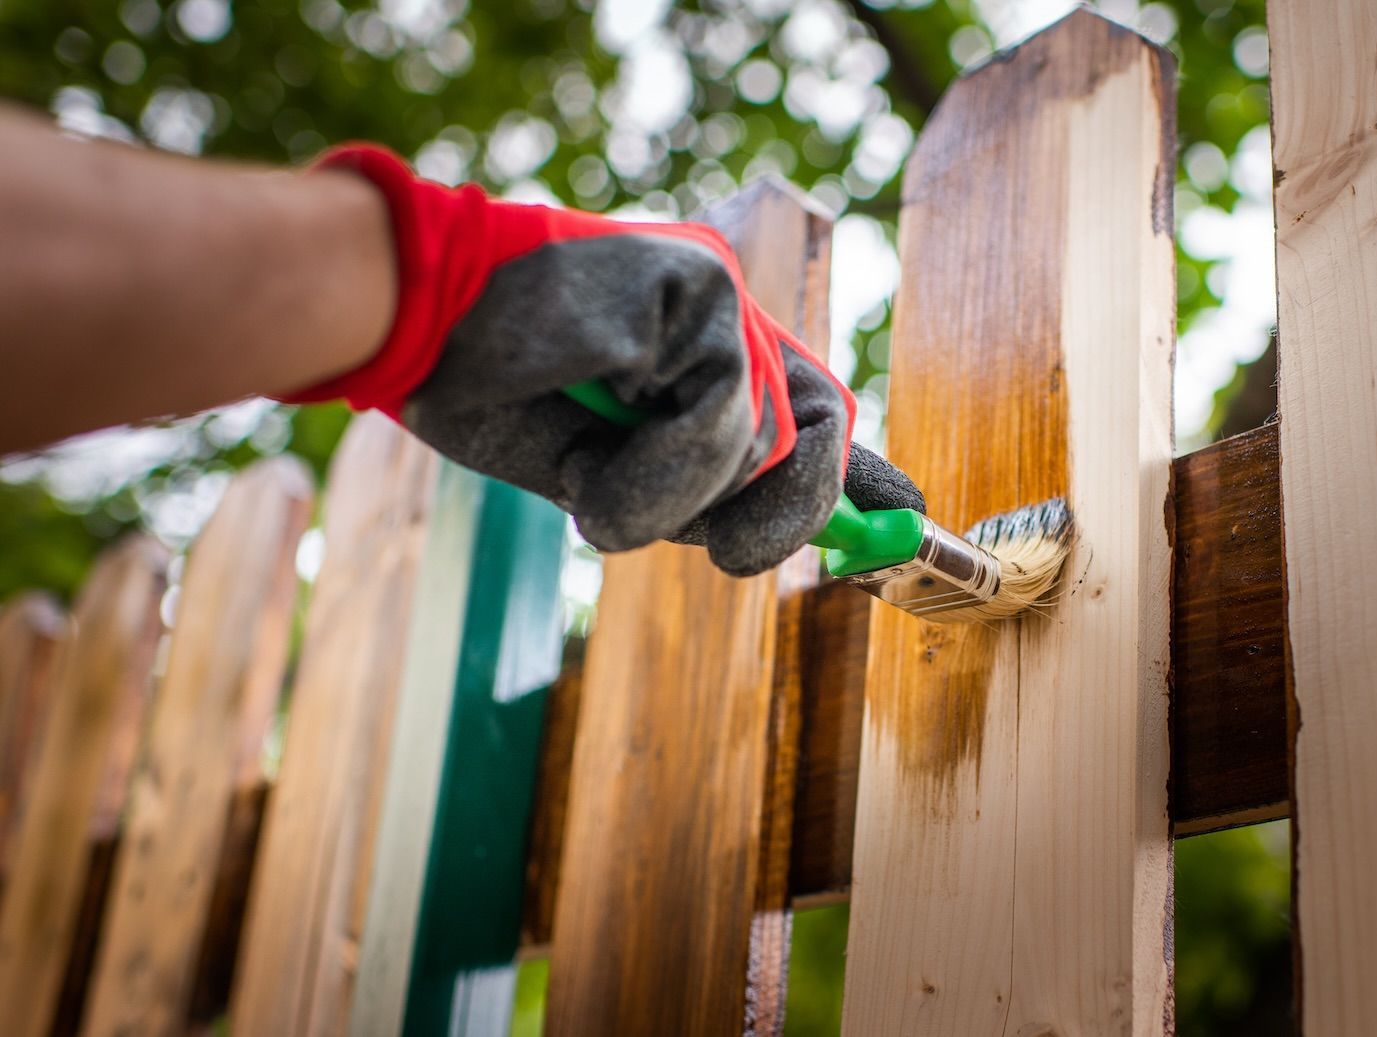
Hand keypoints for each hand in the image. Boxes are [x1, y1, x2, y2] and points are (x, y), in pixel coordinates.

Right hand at [283, 144, 920, 574]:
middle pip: (821, 436)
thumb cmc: (496, 392)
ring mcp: (723, 298)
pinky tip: (603, 411)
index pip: (810, 416)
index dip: (857, 476)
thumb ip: (698, 491)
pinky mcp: (704, 283)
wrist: (415, 319)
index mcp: (705, 361)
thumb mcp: (608, 470)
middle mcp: (730, 323)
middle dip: (777, 516)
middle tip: (726, 550)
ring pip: (772, 438)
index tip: (903, 519)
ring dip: (682, 490)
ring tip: (601, 462)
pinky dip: (665, 457)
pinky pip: (729, 411)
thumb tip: (791, 536)